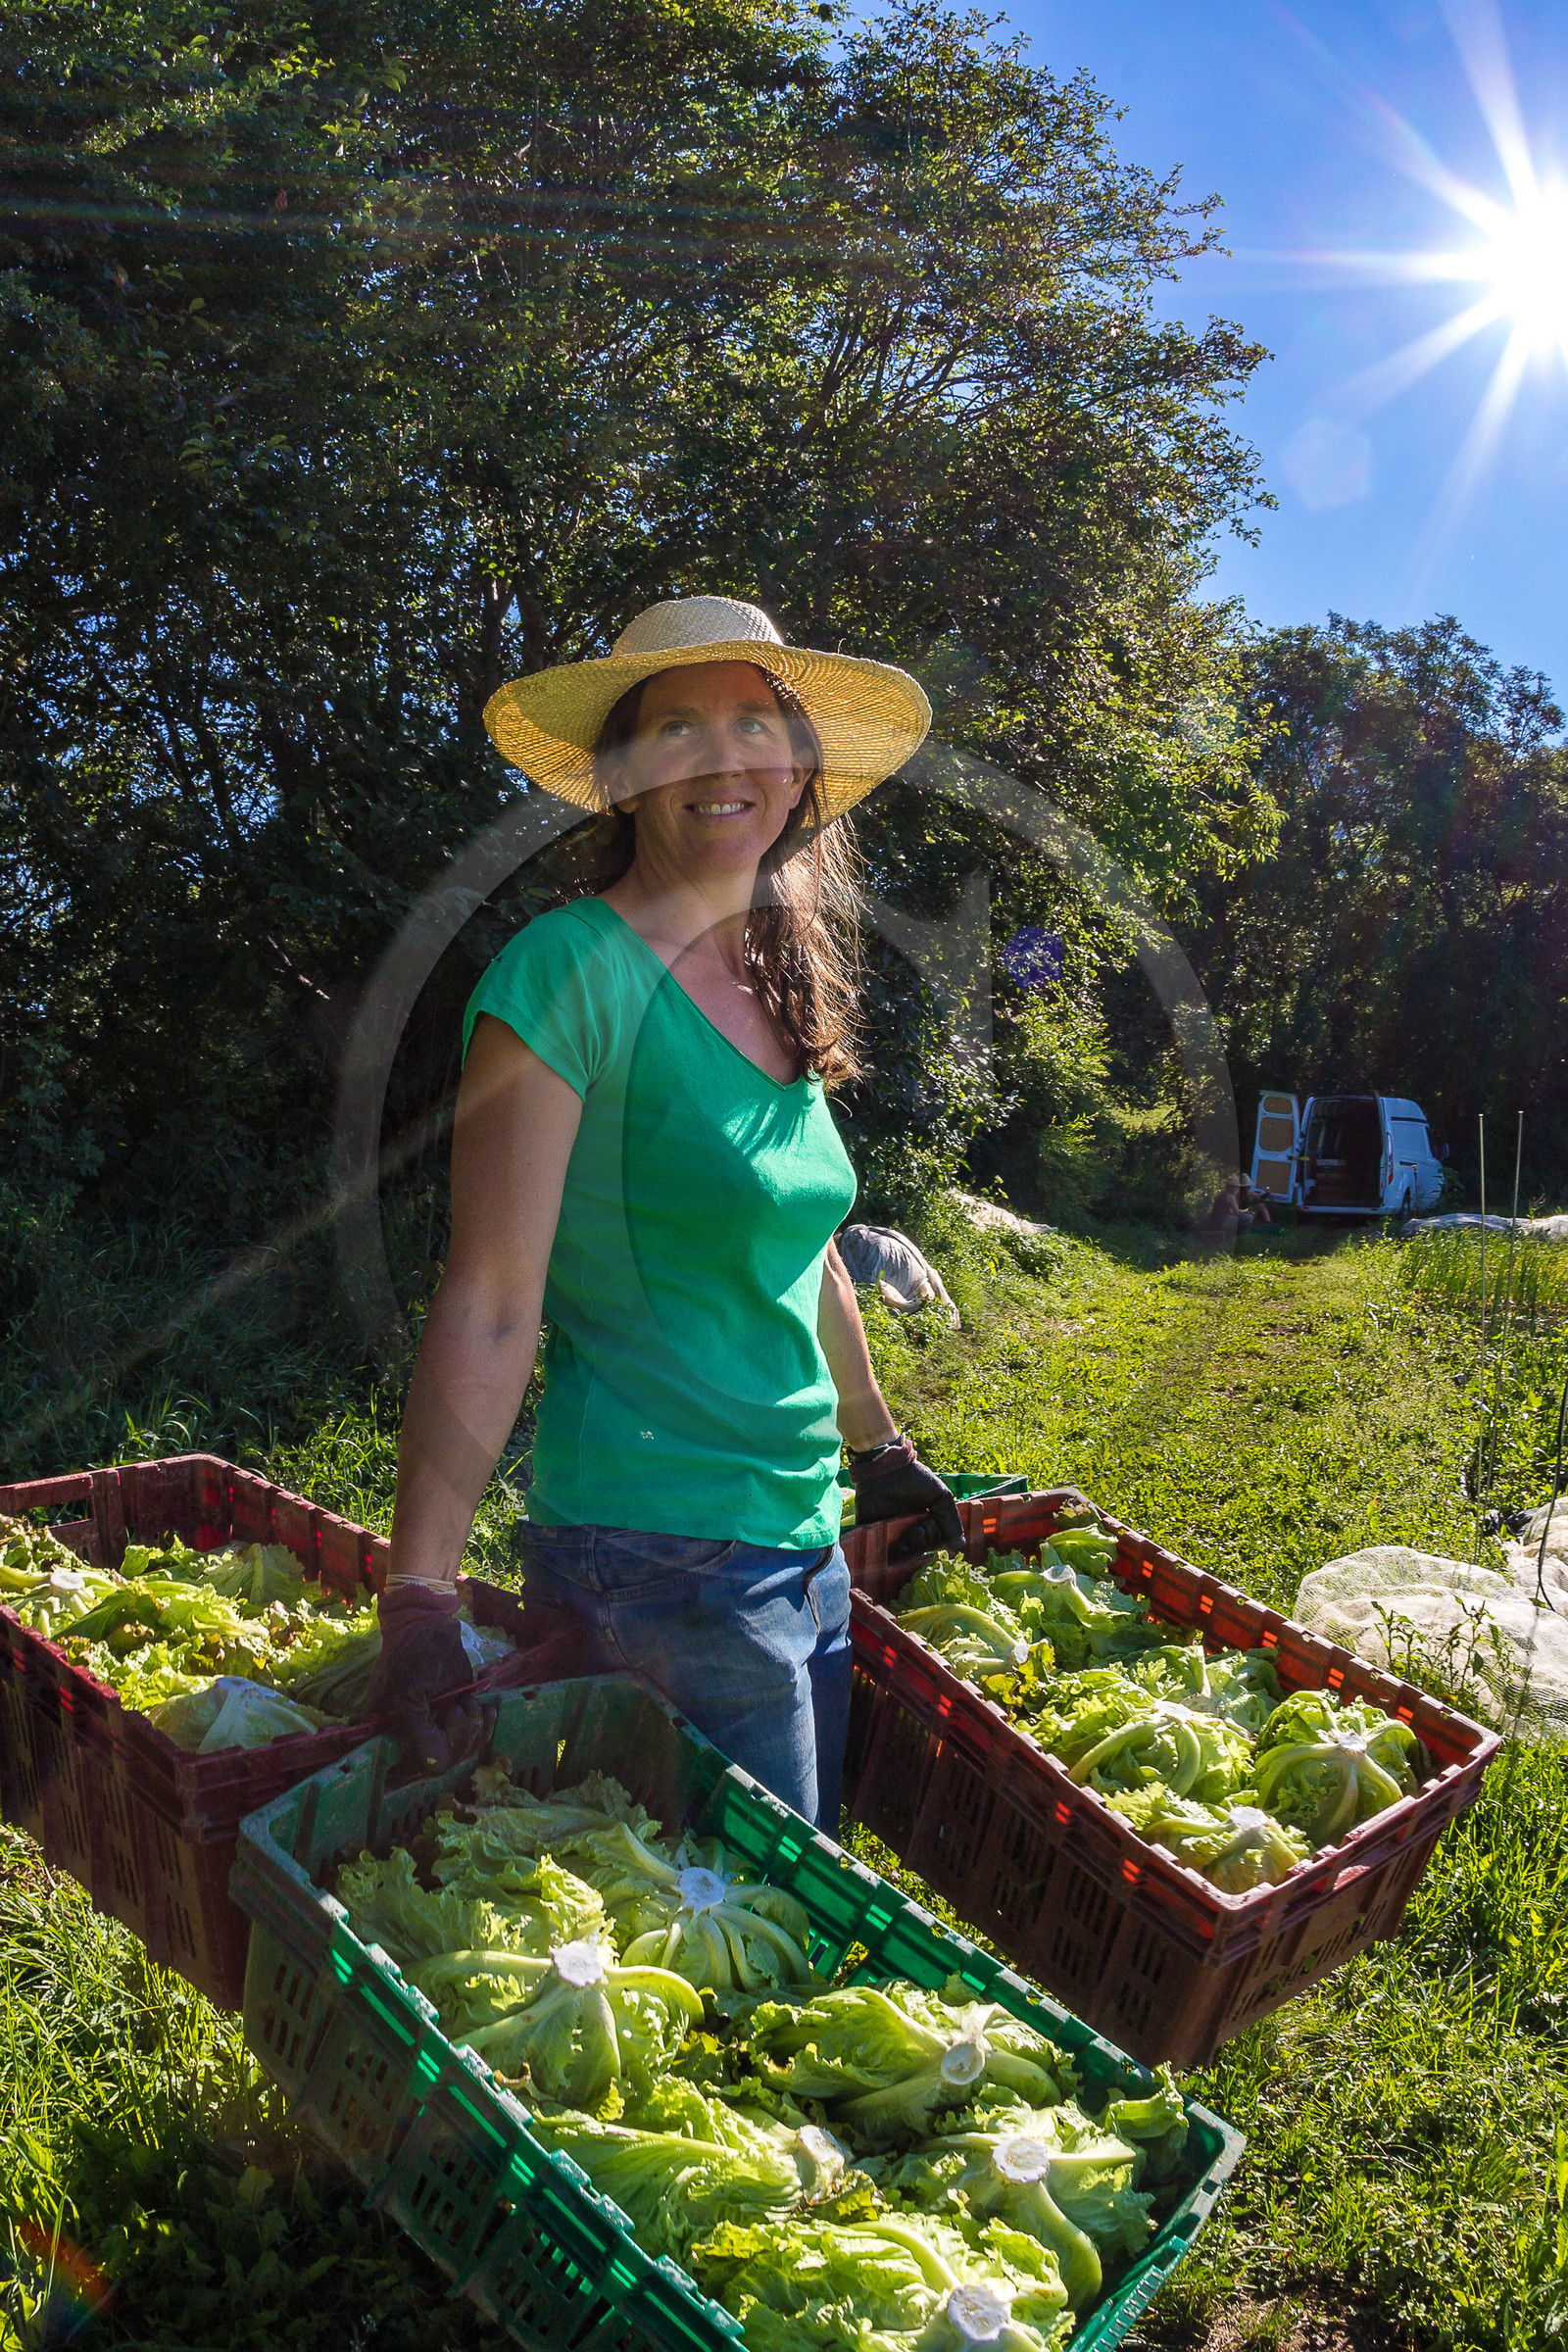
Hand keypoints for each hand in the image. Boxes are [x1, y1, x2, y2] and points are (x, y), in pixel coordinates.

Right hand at [358, 1580, 485, 1773]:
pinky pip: (474, 1739)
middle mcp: (410, 1740)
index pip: (417, 1767)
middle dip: (459, 1735)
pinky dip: (485, 1725)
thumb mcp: (406, 1694)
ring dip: (473, 1725)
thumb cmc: (411, 1658)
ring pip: (463, 1752)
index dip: (437, 1751)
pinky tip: (487, 1709)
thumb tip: (437, 1766)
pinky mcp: (455, 1721)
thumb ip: (417, 1732)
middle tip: (456, 1706)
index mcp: (388, 1737)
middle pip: (445, 1762)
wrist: (428, 1628)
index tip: (444, 1718)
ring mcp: (434, 1731)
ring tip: (466, 1700)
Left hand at [848, 1438, 964, 1553]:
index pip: (934, 1543)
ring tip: (903, 1541)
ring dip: (904, 1552)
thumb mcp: (941, 1497)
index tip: (931, 1525)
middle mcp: (909, 1530)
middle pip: (919, 1550)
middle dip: (920, 1543)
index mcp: (926, 1522)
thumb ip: (951, 1521)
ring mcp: (890, 1532)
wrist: (886, 1467)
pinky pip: (875, 1550)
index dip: (934, 1539)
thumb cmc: (916, 1479)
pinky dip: (882, 1555)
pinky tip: (888, 1548)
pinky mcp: (871, 1531)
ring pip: (899, 1554)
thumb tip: (961, 1547)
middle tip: (916, 1530)